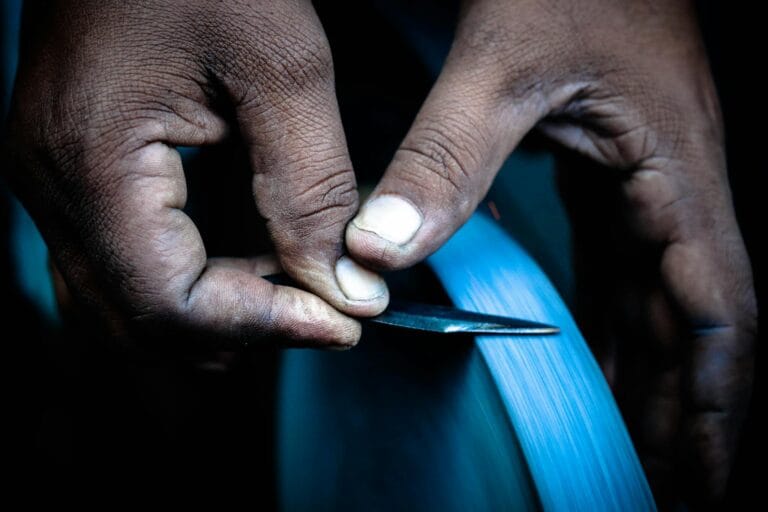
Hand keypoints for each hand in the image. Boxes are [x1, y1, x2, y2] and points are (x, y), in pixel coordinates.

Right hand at [5, 0, 389, 348]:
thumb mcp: (284, 68)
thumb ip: (313, 189)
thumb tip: (344, 291)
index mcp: (94, 160)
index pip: (169, 304)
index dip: (264, 327)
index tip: (345, 321)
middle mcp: (51, 186)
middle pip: (140, 323)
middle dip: (243, 331)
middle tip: (328, 306)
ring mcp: (52, 183)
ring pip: (126, 308)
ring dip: (217, 319)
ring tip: (297, 289)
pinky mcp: (74, 174)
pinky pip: (122, 267)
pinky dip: (192, 287)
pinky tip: (252, 265)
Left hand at [345, 0, 755, 503]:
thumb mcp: (501, 62)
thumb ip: (443, 157)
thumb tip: (379, 250)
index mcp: (674, 168)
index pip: (721, 311)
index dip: (715, 401)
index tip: (702, 475)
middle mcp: (674, 183)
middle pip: (695, 322)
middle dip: (684, 406)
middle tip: (658, 481)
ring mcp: (648, 178)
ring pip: (660, 296)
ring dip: (651, 369)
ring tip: (630, 436)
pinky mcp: (615, 166)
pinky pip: (623, 261)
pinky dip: (615, 317)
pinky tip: (598, 350)